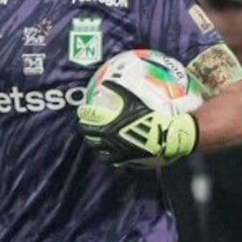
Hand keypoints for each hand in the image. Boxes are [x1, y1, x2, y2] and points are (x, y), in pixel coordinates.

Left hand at [77, 80, 197, 166]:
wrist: (162, 135)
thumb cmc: (147, 116)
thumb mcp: (132, 100)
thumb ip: (118, 90)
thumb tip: (105, 81)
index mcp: (109, 125)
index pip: (88, 122)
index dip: (81, 118)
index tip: (80, 115)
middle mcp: (109, 138)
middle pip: (88, 136)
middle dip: (84, 130)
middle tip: (84, 127)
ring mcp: (115, 150)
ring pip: (96, 148)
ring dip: (92, 143)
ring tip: (92, 138)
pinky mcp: (122, 159)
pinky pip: (108, 159)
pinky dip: (105, 155)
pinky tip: (106, 152)